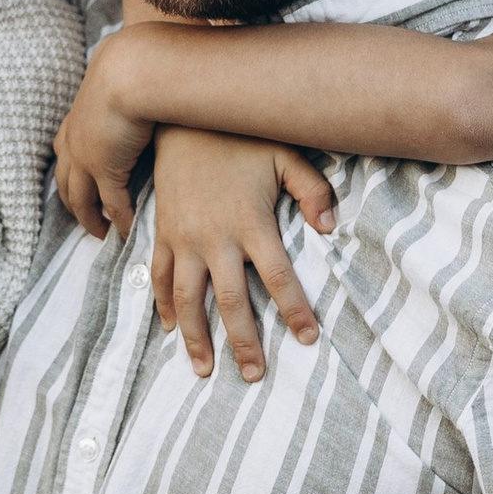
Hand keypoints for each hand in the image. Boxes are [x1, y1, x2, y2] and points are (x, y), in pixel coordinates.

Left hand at [54, 40, 157, 239]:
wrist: (131, 69)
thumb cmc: (132, 65)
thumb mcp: (120, 78)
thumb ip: (122, 88)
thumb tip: (136, 82)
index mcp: (75, 119)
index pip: (63, 151)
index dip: (68, 170)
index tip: (74, 184)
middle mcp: (74, 142)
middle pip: (65, 182)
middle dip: (72, 203)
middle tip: (84, 218)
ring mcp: (86, 159)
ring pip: (80, 200)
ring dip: (90, 219)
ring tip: (102, 233)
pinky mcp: (106, 170)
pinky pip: (112, 204)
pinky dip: (119, 220)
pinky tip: (127, 231)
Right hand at [148, 129, 334, 381]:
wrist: (184, 117)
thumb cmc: (242, 138)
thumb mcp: (286, 155)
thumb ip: (313, 191)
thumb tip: (332, 227)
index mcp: (251, 222)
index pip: (279, 277)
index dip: (295, 310)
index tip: (309, 339)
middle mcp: (215, 237)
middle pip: (232, 301)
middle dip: (244, 342)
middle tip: (255, 376)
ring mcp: (184, 237)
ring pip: (189, 298)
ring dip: (197, 337)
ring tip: (205, 370)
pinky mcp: (162, 232)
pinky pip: (160, 276)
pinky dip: (164, 305)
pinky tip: (170, 329)